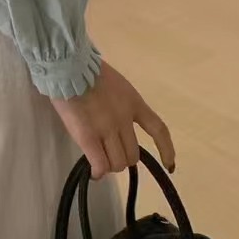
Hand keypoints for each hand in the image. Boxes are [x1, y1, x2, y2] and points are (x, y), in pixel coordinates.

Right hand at [48, 60, 175, 180]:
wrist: (68, 66)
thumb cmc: (87, 70)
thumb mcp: (115, 85)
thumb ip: (120, 106)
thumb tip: (116, 128)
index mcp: (134, 102)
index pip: (158, 130)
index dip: (166, 150)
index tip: (170, 165)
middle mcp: (124, 119)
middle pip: (133, 155)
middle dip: (122, 158)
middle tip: (109, 154)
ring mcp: (107, 129)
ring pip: (118, 163)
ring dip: (109, 165)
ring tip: (98, 160)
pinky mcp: (88, 137)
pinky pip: (100, 164)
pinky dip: (97, 172)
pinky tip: (93, 172)